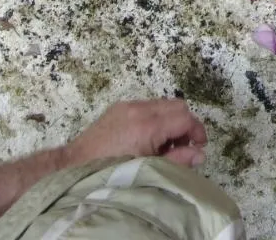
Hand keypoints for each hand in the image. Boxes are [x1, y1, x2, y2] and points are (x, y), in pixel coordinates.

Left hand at [62, 99, 207, 168]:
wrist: (75, 166)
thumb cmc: (113, 172)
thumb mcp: (148, 169)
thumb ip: (177, 160)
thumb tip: (200, 154)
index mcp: (149, 125)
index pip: (185, 117)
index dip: (197, 131)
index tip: (199, 147)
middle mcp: (140, 108)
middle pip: (177, 105)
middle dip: (184, 124)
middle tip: (180, 147)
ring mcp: (128, 105)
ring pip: (162, 104)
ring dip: (169, 121)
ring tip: (162, 145)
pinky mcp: (118, 107)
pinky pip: (146, 106)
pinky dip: (154, 118)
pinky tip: (146, 139)